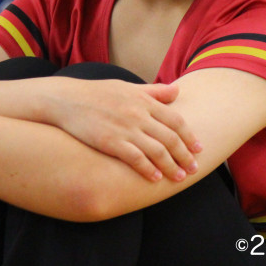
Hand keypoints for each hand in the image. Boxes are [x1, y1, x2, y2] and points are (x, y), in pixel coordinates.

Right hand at [46, 78, 201, 181]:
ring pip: (157, 151)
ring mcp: (125, 128)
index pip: (175, 120)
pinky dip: (148, 169)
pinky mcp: (111, 142)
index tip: (198, 148)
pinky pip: (135, 159)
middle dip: (185, 156)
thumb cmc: (98, 93)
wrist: (67, 99)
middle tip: (194, 168)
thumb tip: (177, 90)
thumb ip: (154, 91)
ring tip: (179, 177)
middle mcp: (138, 114)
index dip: (189, 136)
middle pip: (170, 138)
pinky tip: (155, 178)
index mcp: (144, 100)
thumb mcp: (128, 86)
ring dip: (171, 166)